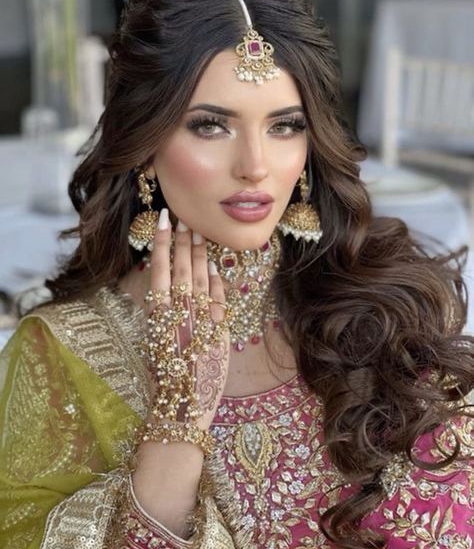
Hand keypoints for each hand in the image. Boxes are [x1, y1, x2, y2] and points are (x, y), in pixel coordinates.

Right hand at [144, 208, 229, 431]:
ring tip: (199, 233)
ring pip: (199, 280)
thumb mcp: (156, 345)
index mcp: (157, 318)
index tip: (163, 221)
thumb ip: (162, 317)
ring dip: (199, 255)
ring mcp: (199, 323)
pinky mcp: (219, 334)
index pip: (158, 271)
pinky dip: (216, 283)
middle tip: (185, 217)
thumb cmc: (165, 381)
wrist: (183, 410)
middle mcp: (177, 316)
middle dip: (183, 242)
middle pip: (180, 270)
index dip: (162, 244)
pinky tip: (214, 266)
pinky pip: (218, 301)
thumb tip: (168, 288)